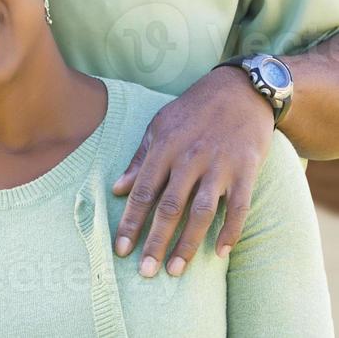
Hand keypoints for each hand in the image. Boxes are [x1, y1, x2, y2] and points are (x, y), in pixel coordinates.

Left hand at [112, 65, 274, 277]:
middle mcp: (189, 159)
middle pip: (169, 207)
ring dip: (188, 243)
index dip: (131, 222)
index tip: (121, 248)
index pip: (142, 191)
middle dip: (156, 241)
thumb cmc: (192, 111)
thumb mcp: (159, 126)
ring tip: (176, 269)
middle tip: (146, 271)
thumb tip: (116, 188)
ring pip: (201, 212)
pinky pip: (239, 207)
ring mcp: (219, 166)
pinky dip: (231, 230)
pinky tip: (221, 252)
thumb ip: (140, 159)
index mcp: (164, 148)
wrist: (239, 91)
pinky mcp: (246, 170)